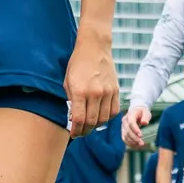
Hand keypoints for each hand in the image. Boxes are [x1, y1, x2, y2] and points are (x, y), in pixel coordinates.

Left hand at [64, 23, 118, 137]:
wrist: (94, 48)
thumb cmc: (77, 64)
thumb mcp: (68, 82)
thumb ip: (71, 101)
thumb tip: (73, 119)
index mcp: (80, 91)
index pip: (79, 119)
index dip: (75, 130)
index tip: (73, 134)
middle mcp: (95, 93)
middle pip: (92, 122)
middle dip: (84, 131)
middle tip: (80, 132)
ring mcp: (107, 92)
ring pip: (104, 119)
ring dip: (96, 126)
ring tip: (89, 126)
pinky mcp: (116, 90)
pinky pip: (114, 111)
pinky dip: (107, 118)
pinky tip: (100, 116)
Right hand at [122, 105, 150, 147]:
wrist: (136, 111)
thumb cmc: (142, 112)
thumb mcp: (146, 112)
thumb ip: (146, 117)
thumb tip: (144, 123)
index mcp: (130, 115)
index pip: (131, 123)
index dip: (135, 129)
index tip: (141, 135)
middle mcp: (124, 121)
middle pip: (127, 131)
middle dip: (134, 138)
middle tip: (142, 143)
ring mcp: (123, 127)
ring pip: (125, 136)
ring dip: (132, 142)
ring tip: (140, 145)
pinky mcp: (123, 131)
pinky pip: (125, 138)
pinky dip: (129, 143)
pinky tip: (136, 146)